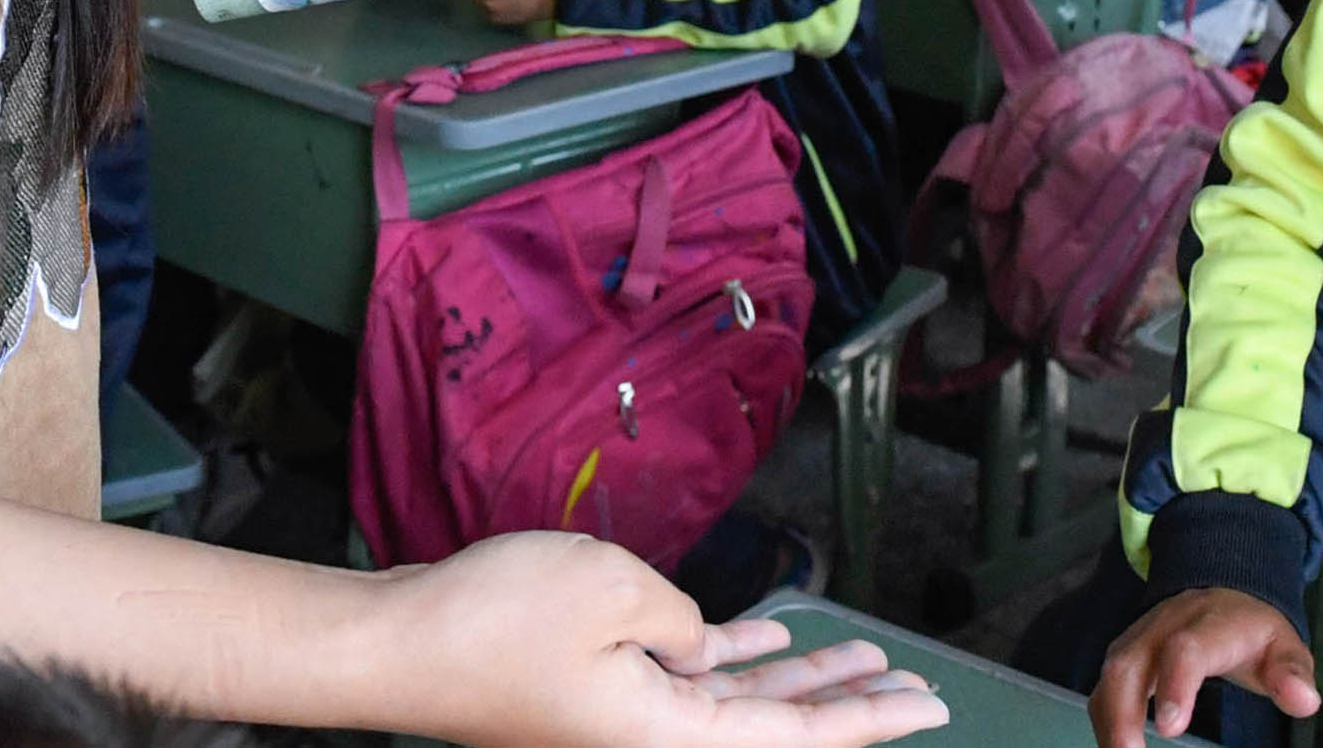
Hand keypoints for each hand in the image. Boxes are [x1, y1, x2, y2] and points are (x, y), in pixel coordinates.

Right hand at [381, 530, 944, 747]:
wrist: (394, 644)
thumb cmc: (492, 621)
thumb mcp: (614, 590)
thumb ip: (682, 619)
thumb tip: (695, 646)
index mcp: (669, 737)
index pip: (793, 740)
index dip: (868, 719)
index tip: (928, 705)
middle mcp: (654, 740)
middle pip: (777, 728)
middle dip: (850, 701)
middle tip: (919, 685)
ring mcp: (623, 719)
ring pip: (739, 701)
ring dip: (799, 676)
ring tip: (860, 653)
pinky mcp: (597, 691)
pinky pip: (687, 678)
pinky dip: (734, 657)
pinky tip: (774, 641)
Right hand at [1092, 588, 1319, 747]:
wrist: (1222, 593)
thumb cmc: (1252, 631)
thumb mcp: (1284, 646)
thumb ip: (1292, 673)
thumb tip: (1305, 701)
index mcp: (1209, 625)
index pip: (1185, 650)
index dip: (1175, 686)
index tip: (1170, 729)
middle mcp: (1163, 627)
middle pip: (1129, 664)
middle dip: (1122, 713)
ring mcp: (1137, 639)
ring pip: (1109, 677)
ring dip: (1109, 722)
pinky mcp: (1123, 656)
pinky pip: (1104, 687)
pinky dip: (1104, 722)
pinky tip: (1115, 747)